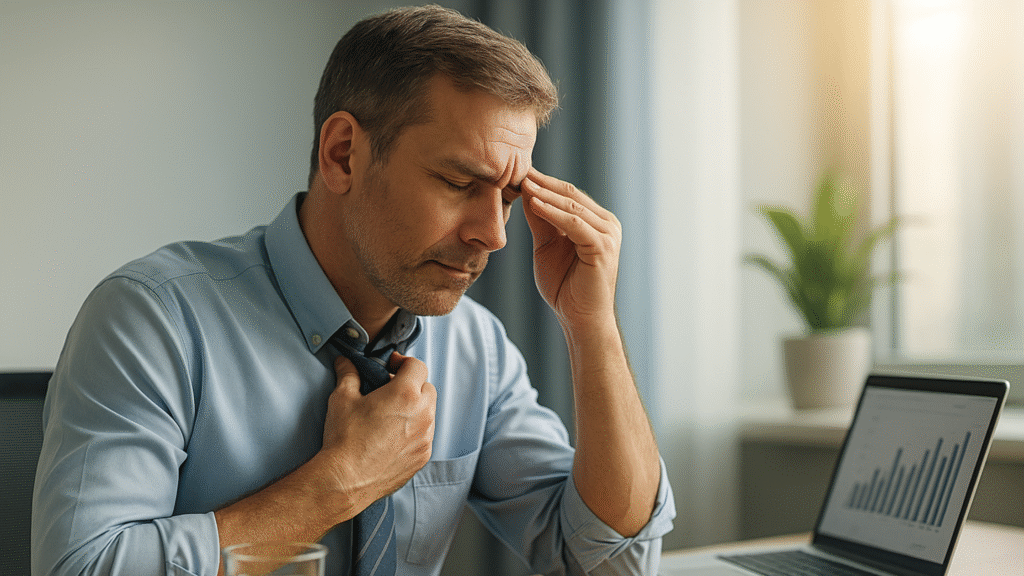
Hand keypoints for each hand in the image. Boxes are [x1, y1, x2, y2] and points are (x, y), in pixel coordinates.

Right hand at [320, 353, 434, 509]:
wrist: (345, 480)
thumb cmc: (344, 438)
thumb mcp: (342, 398)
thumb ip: (348, 374)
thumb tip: (344, 361)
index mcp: (405, 394)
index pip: (417, 366)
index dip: (403, 363)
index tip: (391, 367)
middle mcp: (422, 414)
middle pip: (427, 388)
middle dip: (411, 385)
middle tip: (390, 391)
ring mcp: (426, 437)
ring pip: (429, 412)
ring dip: (415, 408)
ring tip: (390, 415)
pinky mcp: (423, 456)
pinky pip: (425, 435)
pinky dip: (414, 431)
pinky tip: (392, 436)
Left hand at [521, 168, 621, 328]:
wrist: (579, 319)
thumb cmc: (565, 287)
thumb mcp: (547, 246)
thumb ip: (541, 221)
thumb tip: (527, 193)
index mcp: (596, 222)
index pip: (568, 194)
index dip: (543, 183)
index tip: (518, 172)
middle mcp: (607, 224)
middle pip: (571, 194)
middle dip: (543, 183)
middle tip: (517, 170)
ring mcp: (608, 234)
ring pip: (572, 206)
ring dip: (545, 194)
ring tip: (522, 183)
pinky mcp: (603, 246)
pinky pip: (573, 223)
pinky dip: (553, 212)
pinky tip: (534, 203)